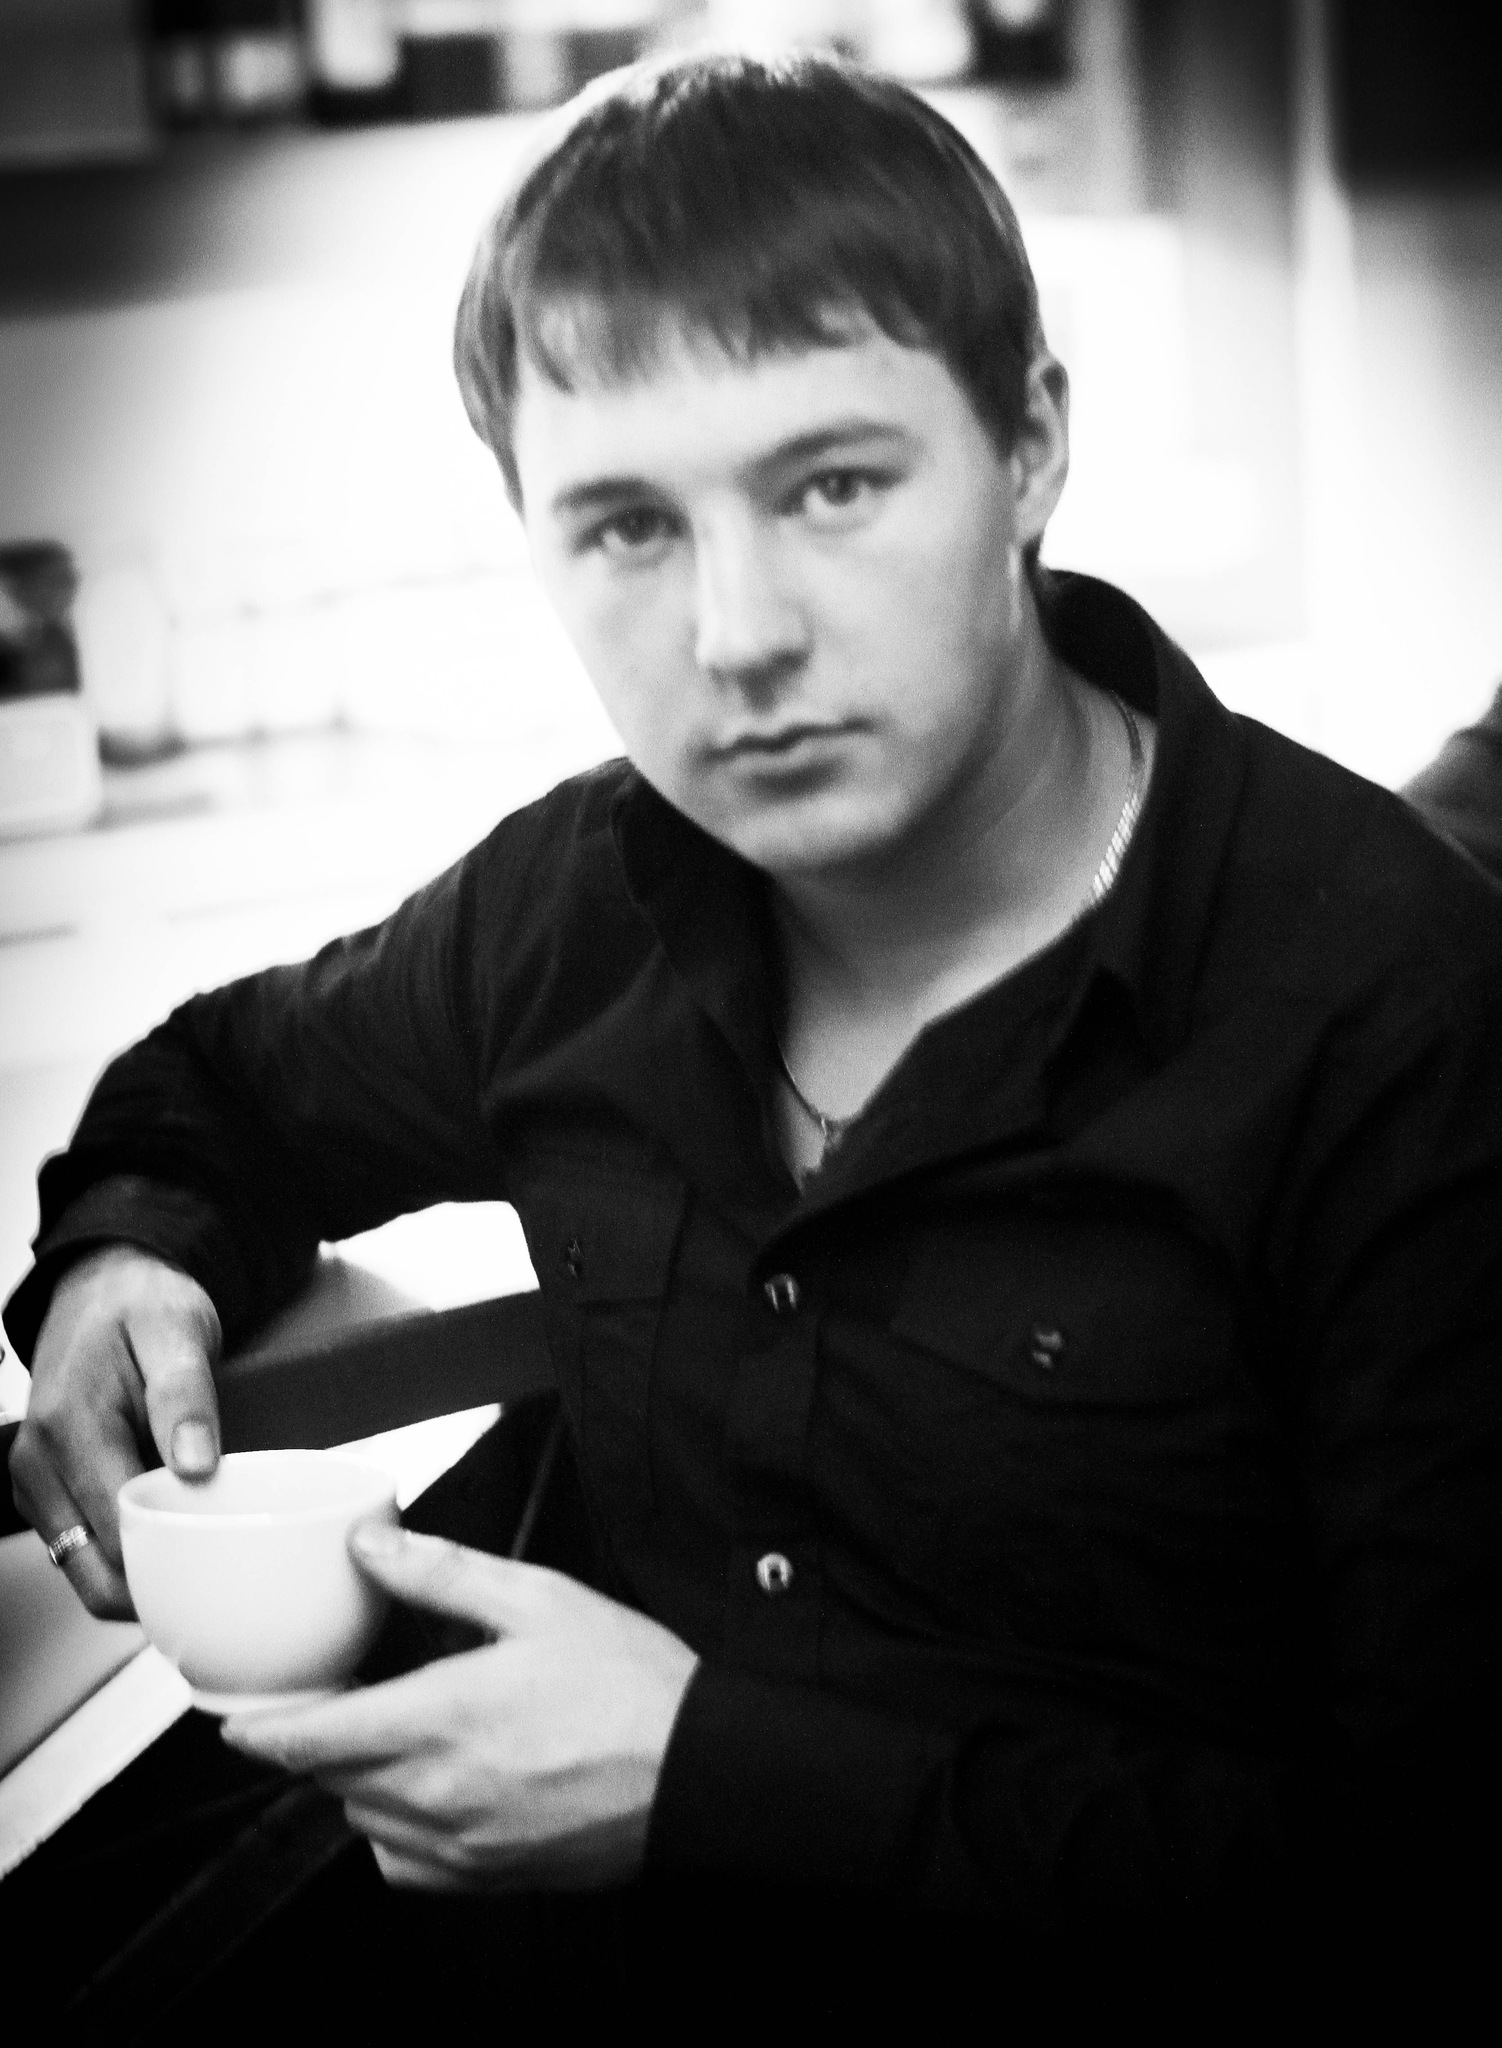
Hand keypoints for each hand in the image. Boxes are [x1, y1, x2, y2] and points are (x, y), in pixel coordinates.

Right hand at [9, 1246, 222, 1617]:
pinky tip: (171, 1533)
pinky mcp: (45, 1489)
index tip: (228, 1565)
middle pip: (94, 1572)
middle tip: (223, 1576)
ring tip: (202, 1555)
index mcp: (69, 1427)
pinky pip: (81, 1548)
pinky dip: (125, 1553)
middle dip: (157, 1586)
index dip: (174, 1564)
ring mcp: (34, 1480)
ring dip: (141, 1573)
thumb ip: (186, 1398)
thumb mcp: (179, 1332)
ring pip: (84, 1569)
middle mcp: (37, 1462)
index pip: (117, 1536)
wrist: (105, 1285)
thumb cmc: (144, 1305)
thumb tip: (196, 1470)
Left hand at [223, 1524, 699, 1892]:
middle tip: (341, 1702)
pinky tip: (431, 1791)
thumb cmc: (628, 1682)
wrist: (699, 1769)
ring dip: (360, 1782)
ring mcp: (462, 1844)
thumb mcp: (537, 1598)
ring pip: (364, 1821)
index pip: (313, 1740)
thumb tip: (371, 1545)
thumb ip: (441, 1573)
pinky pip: (405, 1864)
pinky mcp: (489, 1876)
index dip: (262, 1732)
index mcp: (443, 1717)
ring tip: (396, 1738)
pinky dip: (397, 1829)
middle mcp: (439, 1792)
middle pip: (331, 1779)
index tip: (237, 1722)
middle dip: (321, 1741)